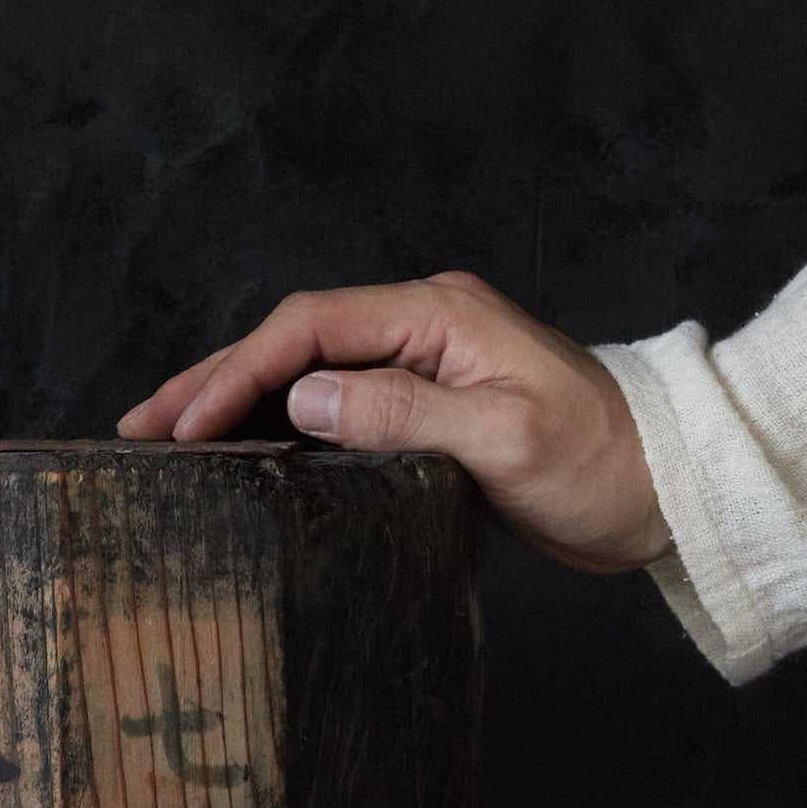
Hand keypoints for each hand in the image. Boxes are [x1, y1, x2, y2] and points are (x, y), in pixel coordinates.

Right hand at [117, 273, 670, 574]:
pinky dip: (277, 425)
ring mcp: (423, 368)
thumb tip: (307, 396)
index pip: (311, 326)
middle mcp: (423, 328)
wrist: (668, 491)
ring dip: (234, 402)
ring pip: (306, 372)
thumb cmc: (602, 465)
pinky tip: (242, 453)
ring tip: (167, 438)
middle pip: (293, 339)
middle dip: (211, 381)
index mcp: (439, 316)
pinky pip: (334, 405)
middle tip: (138, 425)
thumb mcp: (505, 439)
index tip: (184, 425)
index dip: (238, 372)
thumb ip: (404, 412)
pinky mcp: (427, 410)